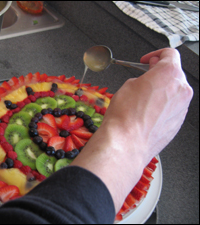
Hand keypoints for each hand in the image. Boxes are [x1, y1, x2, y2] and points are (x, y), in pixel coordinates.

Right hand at [71, 48, 192, 211]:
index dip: (156, 55)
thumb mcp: (128, 85)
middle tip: (145, 77)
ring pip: (174, 92)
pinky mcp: (178, 122)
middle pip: (174, 73)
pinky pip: (173, 108)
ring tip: (144, 98)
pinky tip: (147, 112)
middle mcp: (181, 89)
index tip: (148, 60)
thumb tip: (146, 82)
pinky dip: (163, 106)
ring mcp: (182, 108)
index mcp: (169, 74)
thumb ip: (143, 78)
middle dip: (160, 73)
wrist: (126, 142)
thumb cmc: (125, 115)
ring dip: (162, 90)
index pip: (169, 54)